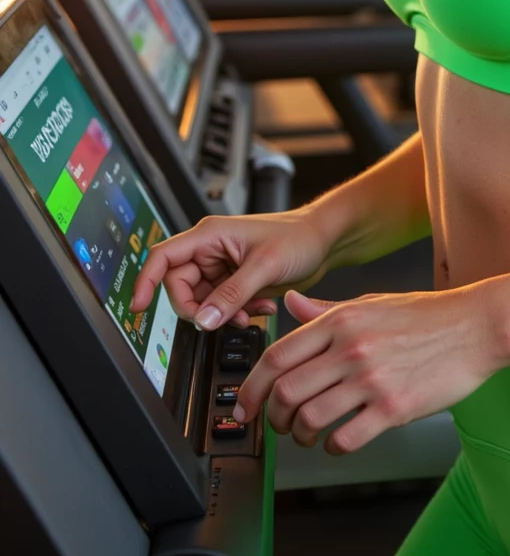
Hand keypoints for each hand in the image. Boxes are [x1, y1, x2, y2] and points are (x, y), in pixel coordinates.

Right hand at [129, 208, 331, 330]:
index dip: (145, 282)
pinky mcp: (234, 281)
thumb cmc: (299, 237)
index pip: (162, 257)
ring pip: (202, 301)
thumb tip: (202, 320)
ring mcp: (222, 267)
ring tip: (253, 310)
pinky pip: (221, 305)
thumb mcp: (265, 265)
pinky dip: (237, 312)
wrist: (324, 240)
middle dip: (200, 309)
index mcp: (209, 235)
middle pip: (180, 287)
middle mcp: (210, 250)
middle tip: (223, 318)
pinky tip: (261, 307)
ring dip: (223, 313)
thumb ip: (232, 294)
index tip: (138, 308)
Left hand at [233, 283, 503, 453]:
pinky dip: (332, 447)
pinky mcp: (394, 408)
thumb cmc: (427, 315)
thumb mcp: (371, 302)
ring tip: (307, 435)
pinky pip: (346, 438)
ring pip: (310, 418)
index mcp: (341, 320)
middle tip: (277, 425)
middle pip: (286, 391)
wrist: (476, 327)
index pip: (277, 356)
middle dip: (272, 417)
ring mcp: (372, 379)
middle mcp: (351, 348)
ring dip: (299, 436)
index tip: (245, 405)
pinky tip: (337, 442)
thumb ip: (326, 310)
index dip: (251, 386)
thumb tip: (290, 305)